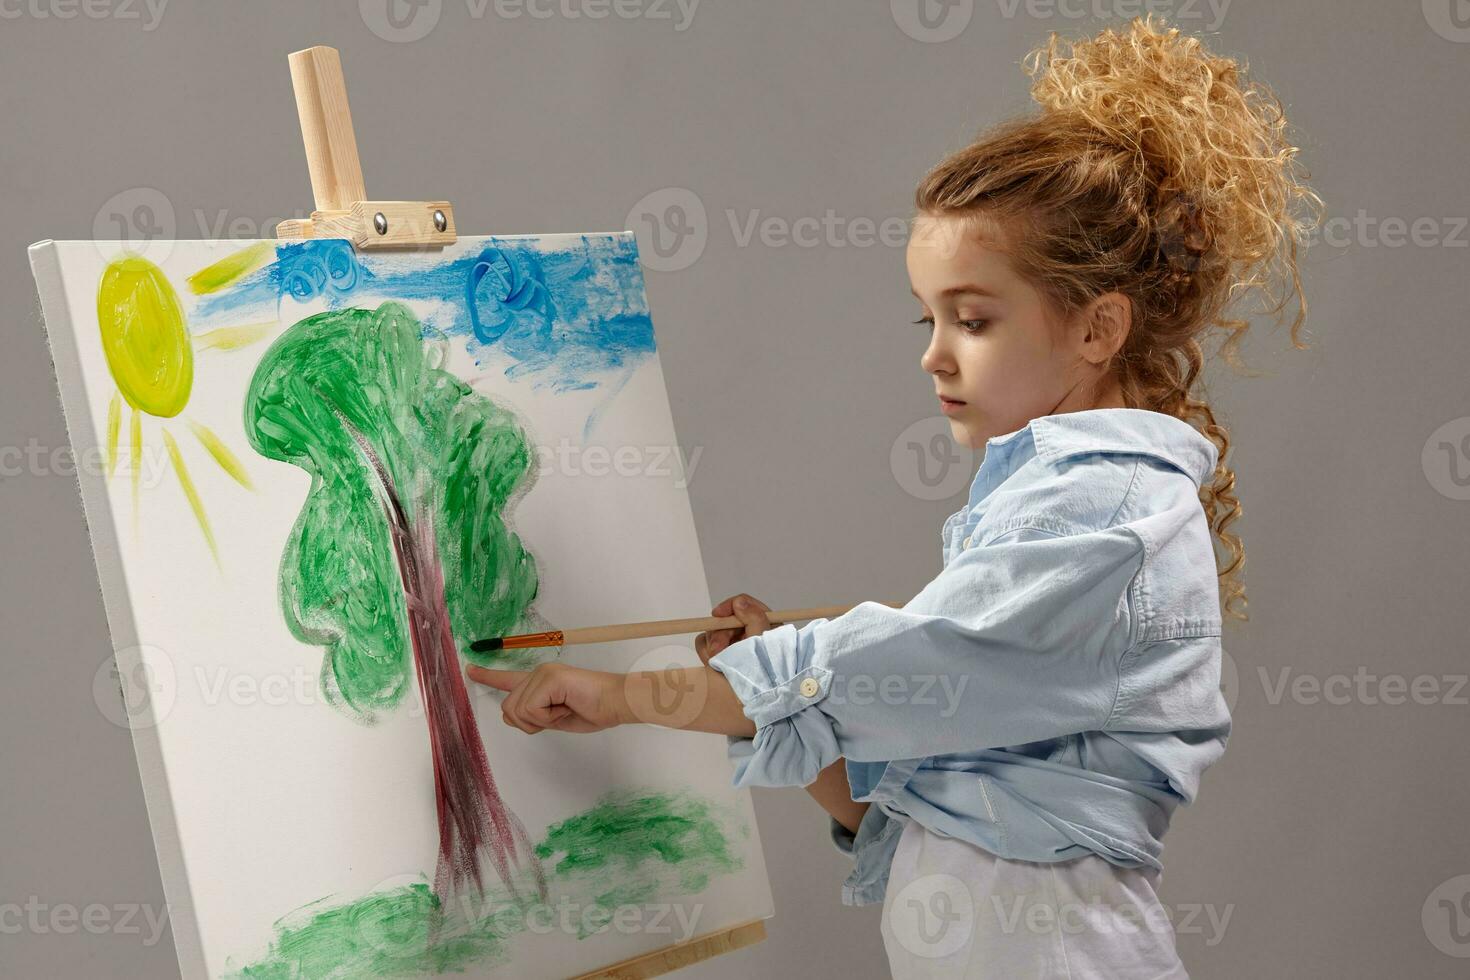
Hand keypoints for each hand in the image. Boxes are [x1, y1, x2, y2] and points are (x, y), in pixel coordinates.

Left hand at [466, 662, 626, 733]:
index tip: (470, 669)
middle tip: (559, 716)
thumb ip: (533, 715)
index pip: (508, 679)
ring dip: (542, 721)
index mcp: (539, 682)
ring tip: (564, 711)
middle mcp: (538, 673)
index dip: (488, 676)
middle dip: (531, 723)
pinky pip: (532, 709)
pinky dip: (548, 718)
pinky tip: (565, 708)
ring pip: (518, 711)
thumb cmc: (593, 710)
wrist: (616, 703)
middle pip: (509, 709)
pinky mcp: (550, 678)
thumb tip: (513, 715)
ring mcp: (543, 673)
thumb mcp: (554, 718)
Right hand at [695, 593, 771, 665]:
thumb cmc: (771, 669)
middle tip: (718, 651)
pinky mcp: (722, 656)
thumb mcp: (765, 641)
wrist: (763, 698)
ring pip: (711, 633)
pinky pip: (705, 647)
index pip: (742, 603)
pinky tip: (716, 668)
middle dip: (719, 635)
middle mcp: (746, 631)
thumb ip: (754, 617)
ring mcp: (733, 644)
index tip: (717, 614)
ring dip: (713, 647)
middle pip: (723, 620)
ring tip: (721, 663)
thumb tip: (739, 601)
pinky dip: (707, 656)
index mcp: (762, 622)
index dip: (728, 606)